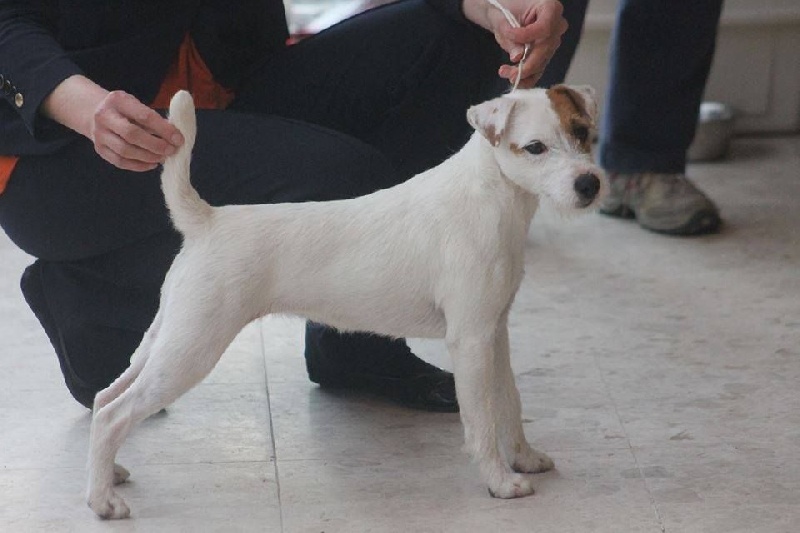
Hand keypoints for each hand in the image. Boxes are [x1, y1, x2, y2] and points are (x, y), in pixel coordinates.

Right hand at [43, 75, 183, 171]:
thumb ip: (153, 119)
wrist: (93, 112)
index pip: (144, 116)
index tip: (178, 139)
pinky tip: (152, 164)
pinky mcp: (100, 149)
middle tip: (171, 150)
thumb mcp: (136, 105)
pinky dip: (139, 165)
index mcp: (118, 100)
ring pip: (126, 151)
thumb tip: (175, 137)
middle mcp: (104, 116)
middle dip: (155, 145)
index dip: (163, 129)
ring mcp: (99, 134)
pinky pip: (121, 162)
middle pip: (132, 135)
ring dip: (148, 157)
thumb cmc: (124, 110)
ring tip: (163, 157)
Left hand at [464, 0, 567, 87]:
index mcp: (550, 8)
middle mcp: (556, 26)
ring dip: (523, 73)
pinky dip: (526, 78)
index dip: (526, 35)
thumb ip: (510, 36)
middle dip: (527, 64)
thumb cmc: (506, 9)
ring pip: (542, 62)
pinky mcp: (545, 54)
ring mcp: (552, 41)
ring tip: (504, 72)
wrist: (505, 13)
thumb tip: (518, 57)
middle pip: (545, 49)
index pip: (544, 27)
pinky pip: (539, 70)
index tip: (508, 34)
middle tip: (507, 71)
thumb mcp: (504, 18)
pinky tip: (512, 78)